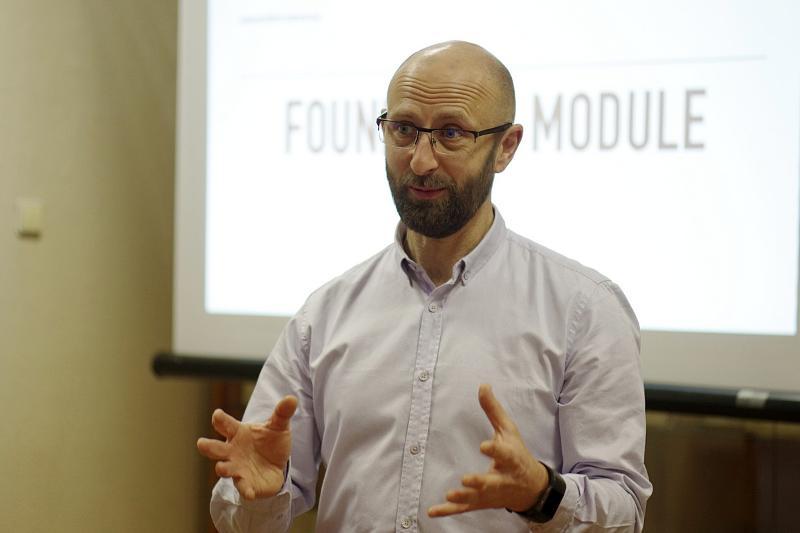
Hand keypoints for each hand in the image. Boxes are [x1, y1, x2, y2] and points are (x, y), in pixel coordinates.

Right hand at [197, 395, 297, 499]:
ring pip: (225, 468)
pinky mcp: (246, 483)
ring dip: (223, 468)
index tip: (217, 415)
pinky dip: (245, 490)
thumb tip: (292, 398)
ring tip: (221, 468)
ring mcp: (237, 468)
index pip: (226, 424)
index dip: (220, 419)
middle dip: (208, 446)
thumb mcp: (278, 426)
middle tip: (201, 443)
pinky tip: (249, 493)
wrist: (276, 465)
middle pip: (216, 448)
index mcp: (237, 433)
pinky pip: (243, 487)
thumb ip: (282, 413)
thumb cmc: (270, 441)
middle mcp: (232, 451)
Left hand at [428, 384, 547, 517]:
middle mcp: (502, 479)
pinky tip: (433, 511)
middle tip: (467, 479)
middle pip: (491, 482)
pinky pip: (464, 508)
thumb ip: (493, 410)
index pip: (504, 454)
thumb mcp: (509, 431)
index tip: (484, 446)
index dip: (495, 450)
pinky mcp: (481, 502)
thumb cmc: (518, 454)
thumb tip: (482, 385)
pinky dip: (448, 511)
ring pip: (477, 498)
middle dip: (479, 482)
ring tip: (450, 495)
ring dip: (464, 497)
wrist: (531, 488)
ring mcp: (491, 493)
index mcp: (511, 458)